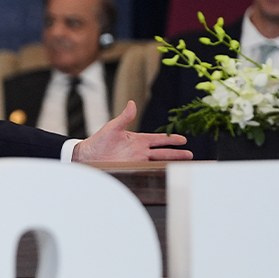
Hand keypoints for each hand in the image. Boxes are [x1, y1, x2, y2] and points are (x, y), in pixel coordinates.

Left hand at [71, 100, 192, 162]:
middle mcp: (140, 150)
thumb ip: (125, 117)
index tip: (183, 139)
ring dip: (170, 163)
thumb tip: (132, 103)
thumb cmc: (98, 141)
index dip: (171, 139)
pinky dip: (157, 172)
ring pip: (158, 162)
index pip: (159, 139)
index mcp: (138, 139)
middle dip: (177, 154)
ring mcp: (137, 160)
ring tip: (183, 165)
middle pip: (163, 152)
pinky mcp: (131, 169)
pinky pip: (147, 170)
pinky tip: (165, 174)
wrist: (88, 156)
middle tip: (190, 155)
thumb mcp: (113, 127)